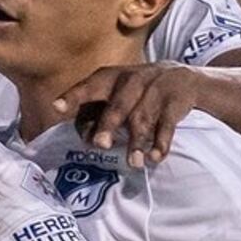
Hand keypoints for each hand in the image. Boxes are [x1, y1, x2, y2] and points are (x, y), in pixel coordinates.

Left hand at [54, 62, 199, 167]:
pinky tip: (154, 158)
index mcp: (110, 78)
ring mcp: (155, 89)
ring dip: (137, 142)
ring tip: (133, 163)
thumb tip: (87, 142)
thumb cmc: (138, 92)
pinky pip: (166, 124)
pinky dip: (161, 143)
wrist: (184, 77)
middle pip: (118, 104)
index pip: (89, 86)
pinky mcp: (174, 101)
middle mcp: (131, 80)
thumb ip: (99, 114)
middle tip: (100, 144)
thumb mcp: (117, 93)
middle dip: (109, 124)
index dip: (73, 96)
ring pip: (143, 118)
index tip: (56, 107)